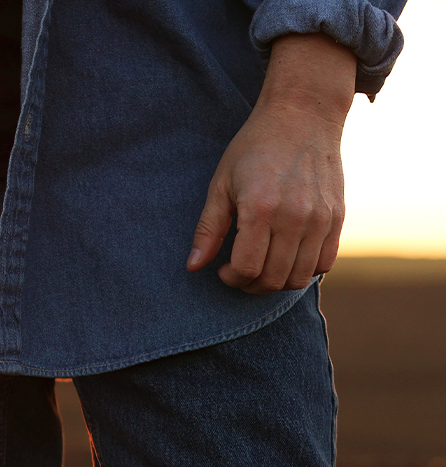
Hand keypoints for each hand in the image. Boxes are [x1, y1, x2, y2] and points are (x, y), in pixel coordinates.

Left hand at [188, 33, 357, 292]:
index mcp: (261, 208)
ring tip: (261, 267)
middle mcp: (295, 216)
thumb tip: (193, 266)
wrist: (302, 116)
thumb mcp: (221, 184)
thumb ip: (209, 229)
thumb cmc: (254, 148)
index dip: (231, 278)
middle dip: (250, 285)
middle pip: (273, 279)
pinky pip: (325, 262)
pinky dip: (305, 270)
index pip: (247, 269)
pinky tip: (286, 257)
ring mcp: (321, 218)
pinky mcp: (338, 217)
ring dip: (277, 282)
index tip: (223, 270)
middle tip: (239, 273)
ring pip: (301, 277)